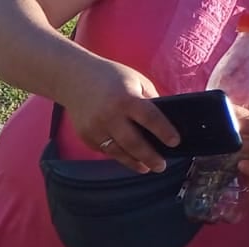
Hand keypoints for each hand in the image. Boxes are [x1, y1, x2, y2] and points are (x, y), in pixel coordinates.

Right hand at [59, 56, 175, 173]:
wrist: (74, 78)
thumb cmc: (110, 77)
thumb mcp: (136, 81)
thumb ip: (149, 100)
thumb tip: (162, 121)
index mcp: (127, 99)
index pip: (150, 118)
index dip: (164, 132)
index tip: (175, 142)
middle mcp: (110, 116)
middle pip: (134, 143)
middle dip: (150, 157)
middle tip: (161, 166)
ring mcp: (95, 128)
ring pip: (117, 152)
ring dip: (133, 162)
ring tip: (146, 168)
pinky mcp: (85, 136)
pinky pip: (104, 149)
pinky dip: (117, 153)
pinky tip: (126, 155)